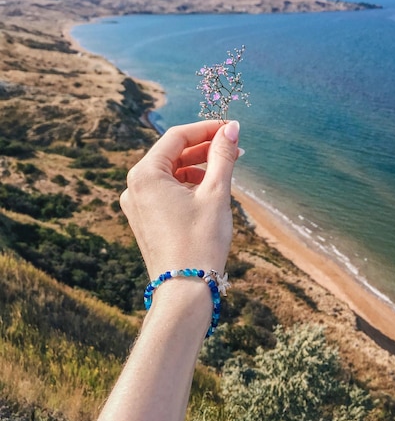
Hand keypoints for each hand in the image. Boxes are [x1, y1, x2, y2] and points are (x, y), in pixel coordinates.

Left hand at [120, 120, 239, 279]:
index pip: (177, 136)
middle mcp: (134, 186)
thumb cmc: (200, 241)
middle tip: (235, 149)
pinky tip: (209, 189)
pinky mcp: (144, 219)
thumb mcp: (216, 193)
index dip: (207, 128)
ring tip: (227, 169)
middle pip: (172, 154)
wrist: (185, 292)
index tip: (231, 128)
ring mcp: (137, 204)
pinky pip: (166, 190)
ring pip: (171, 172)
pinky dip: (188, 185)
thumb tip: (232, 128)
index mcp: (145, 175)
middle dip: (205, 149)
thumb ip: (222, 155)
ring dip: (198, 166)